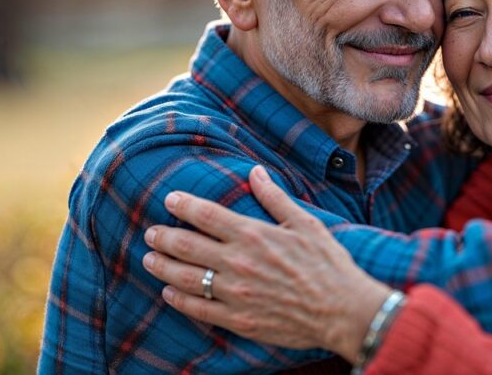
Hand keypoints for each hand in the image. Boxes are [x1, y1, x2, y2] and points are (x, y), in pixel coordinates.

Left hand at [141, 166, 391, 359]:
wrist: (342, 311)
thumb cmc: (328, 264)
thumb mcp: (306, 223)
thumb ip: (275, 197)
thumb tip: (256, 171)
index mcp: (253, 234)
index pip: (206, 215)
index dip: (183, 205)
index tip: (169, 200)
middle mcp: (238, 263)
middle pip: (186, 246)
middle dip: (163, 236)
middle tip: (151, 231)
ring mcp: (235, 293)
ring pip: (184, 278)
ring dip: (162, 266)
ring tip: (149, 259)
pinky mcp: (238, 320)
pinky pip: (198, 308)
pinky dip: (178, 299)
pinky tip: (169, 293)